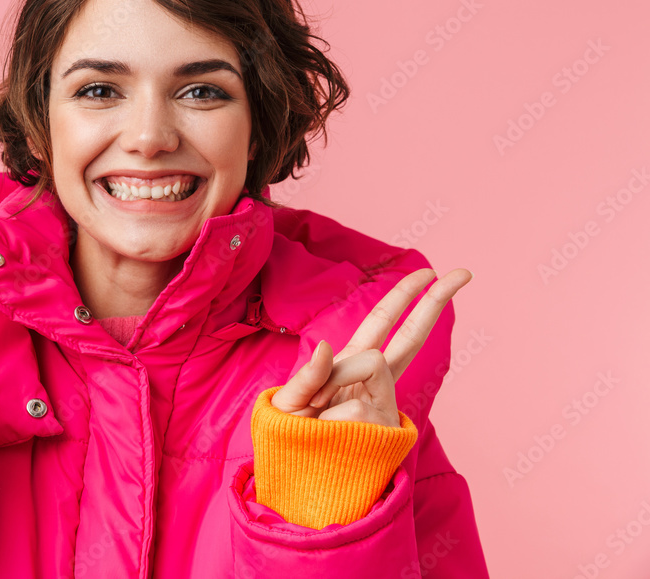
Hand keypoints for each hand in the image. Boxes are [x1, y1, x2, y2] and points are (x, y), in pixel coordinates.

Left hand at [271, 268, 472, 426]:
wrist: (298, 482)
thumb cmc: (292, 438)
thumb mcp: (289, 402)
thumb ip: (307, 375)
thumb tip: (327, 346)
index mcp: (350, 365)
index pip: (383, 324)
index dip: (405, 296)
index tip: (429, 271)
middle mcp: (374, 382)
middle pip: (410, 336)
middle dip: (434, 301)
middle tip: (463, 272)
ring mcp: (384, 405)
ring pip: (370, 363)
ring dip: (332, 384)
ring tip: (315, 413)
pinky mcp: (385, 430)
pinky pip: (353, 409)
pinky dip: (328, 421)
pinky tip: (326, 437)